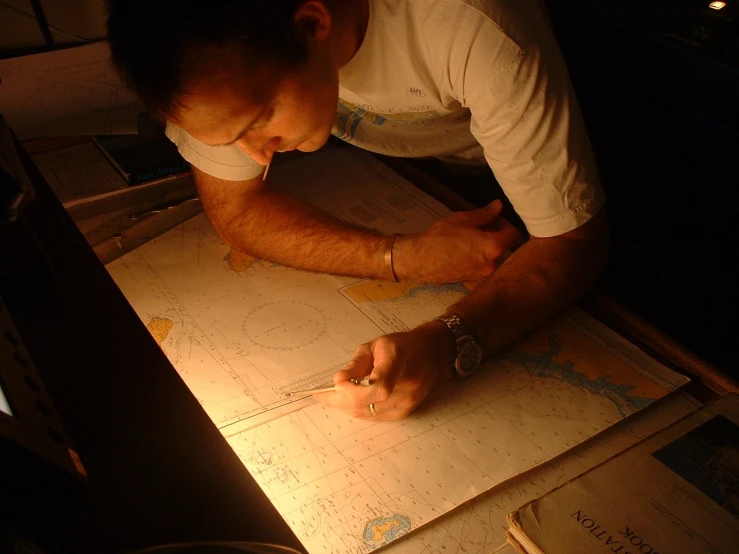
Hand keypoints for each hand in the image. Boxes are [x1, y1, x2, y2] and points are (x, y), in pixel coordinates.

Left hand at [315, 321, 453, 419]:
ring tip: (332, 396)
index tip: (337, 384)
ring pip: (366, 413)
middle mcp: (406, 386)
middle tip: (321, 394)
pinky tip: (350, 400)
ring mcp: (407, 403)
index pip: (379, 386)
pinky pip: (373, 416)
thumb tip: (338, 381)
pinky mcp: (404, 413)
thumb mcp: (377, 344)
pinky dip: (358, 409)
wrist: (432, 355)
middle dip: (339, 400)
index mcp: (398, 361)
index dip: (354, 390)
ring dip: (345, 406)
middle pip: (366, 403)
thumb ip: (357, 363)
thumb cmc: (403, 346)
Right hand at [394, 199, 522, 283]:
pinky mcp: (473, 282)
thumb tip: (498, 206)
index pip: (514, 234)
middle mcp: (492, 264)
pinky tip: (466, 253)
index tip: (493, 219)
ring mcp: (483, 275)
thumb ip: (485, 214)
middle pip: (506, 247)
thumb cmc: (438, 238)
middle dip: (497, 236)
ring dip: (489, 248)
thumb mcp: (462, 220)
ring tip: (472, 241)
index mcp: (493, 247)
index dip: (505, 224)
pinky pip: (484, 268)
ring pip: (495, 258)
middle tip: (482, 228)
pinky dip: (481, 260)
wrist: (419, 260)